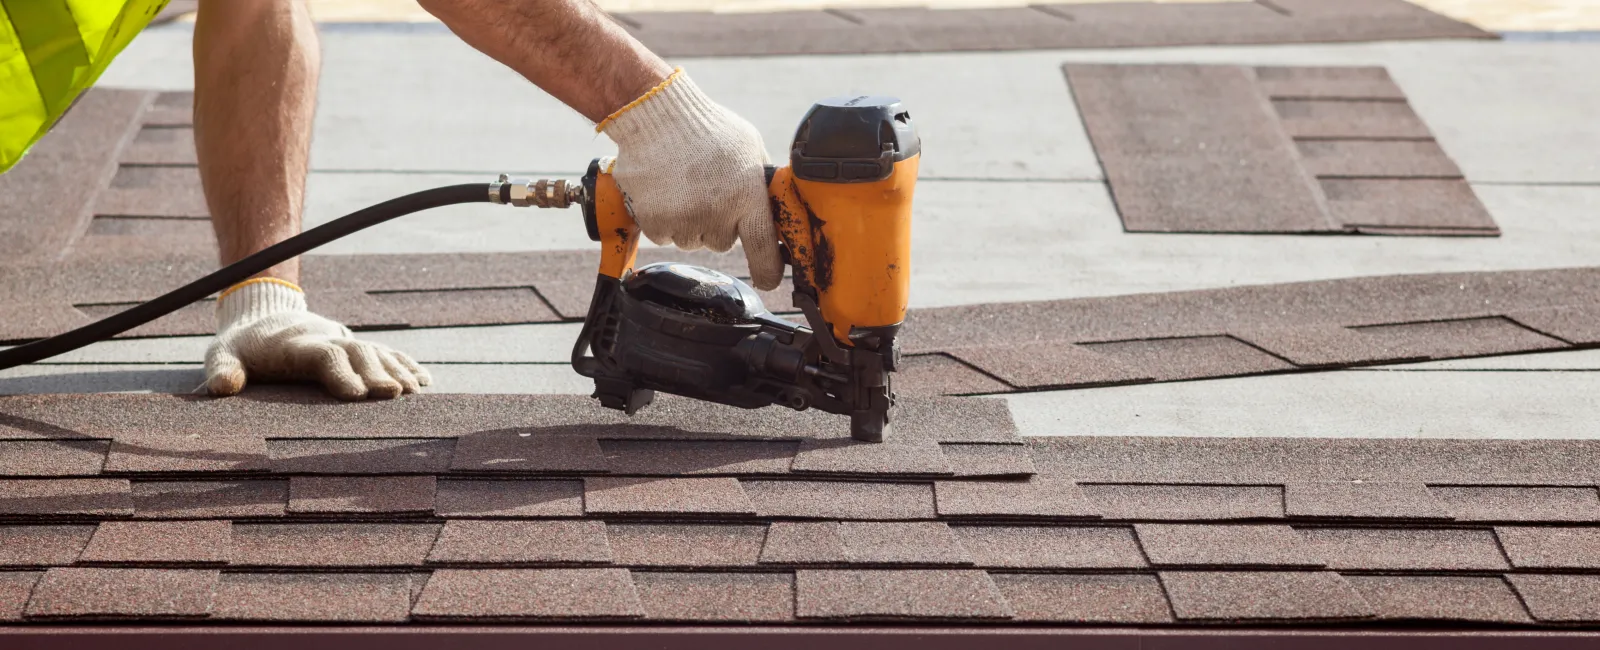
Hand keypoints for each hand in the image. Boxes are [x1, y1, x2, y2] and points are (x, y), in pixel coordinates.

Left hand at [204, 279, 430, 399]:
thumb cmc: (240, 346)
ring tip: (414, 392)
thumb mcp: (221, 355)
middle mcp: (325, 338)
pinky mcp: (354, 346)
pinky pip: (386, 352)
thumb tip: (223, 388)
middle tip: (394, 395)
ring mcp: (342, 340)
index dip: (340, 372)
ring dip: (396, 370)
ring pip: (376, 351)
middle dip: (377, 372)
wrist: (262, 313)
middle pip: (358, 351)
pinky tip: (424, 380)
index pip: (323, 354)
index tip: (356, 395)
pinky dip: (405, 364)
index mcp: (295, 344)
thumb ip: (222, 370)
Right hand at [599, 68, 783, 290]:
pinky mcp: (654, 222)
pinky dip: (663, 219)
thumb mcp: (749, 147)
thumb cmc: (707, 127)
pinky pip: (664, 236)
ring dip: (689, 221)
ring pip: (691, 240)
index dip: (768, 270)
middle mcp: (716, 214)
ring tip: (683, 185)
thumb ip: (761, 181)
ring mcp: (683, 220)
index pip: (763, 248)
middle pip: (722, 242)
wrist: (655, 114)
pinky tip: (664, 190)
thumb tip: (774, 206)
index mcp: (747, 196)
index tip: (769, 279)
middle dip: (717, 223)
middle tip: (708, 191)